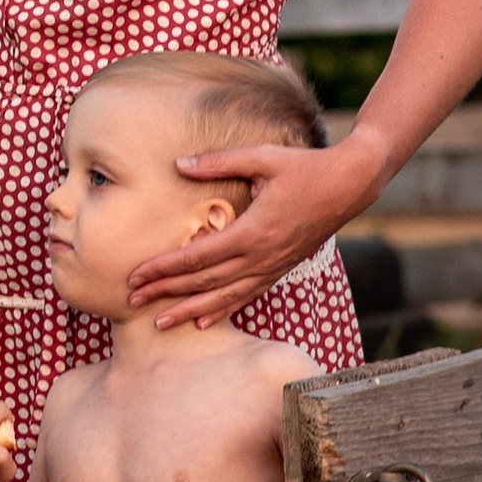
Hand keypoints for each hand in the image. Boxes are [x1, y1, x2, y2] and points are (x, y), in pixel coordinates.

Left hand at [128, 138, 383, 330]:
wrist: (350, 186)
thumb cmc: (304, 168)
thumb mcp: (261, 158)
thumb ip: (218, 162)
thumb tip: (179, 163)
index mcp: (253, 231)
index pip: (198, 257)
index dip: (164, 268)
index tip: (136, 275)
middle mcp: (261, 257)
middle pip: (204, 282)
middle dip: (166, 292)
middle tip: (131, 300)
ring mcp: (272, 267)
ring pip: (224, 297)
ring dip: (190, 311)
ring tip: (160, 323)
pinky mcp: (280, 269)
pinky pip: (247, 295)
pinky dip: (223, 310)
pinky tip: (204, 323)